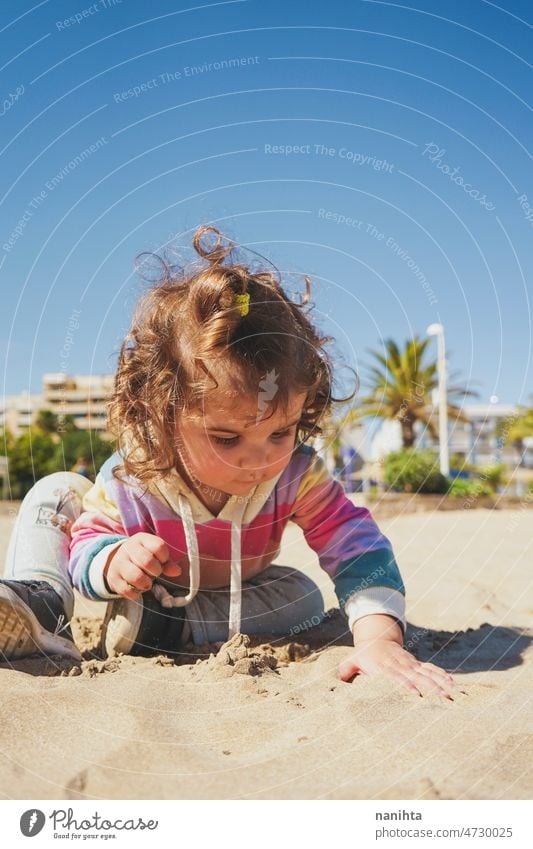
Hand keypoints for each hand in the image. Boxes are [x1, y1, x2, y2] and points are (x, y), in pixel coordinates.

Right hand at [104, 532, 181, 599]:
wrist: (117, 559)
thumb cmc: (142, 556)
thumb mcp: (155, 554)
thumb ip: (167, 563)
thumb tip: (177, 571)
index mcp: (142, 539)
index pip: (158, 546)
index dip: (164, 557)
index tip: (162, 561)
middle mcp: (128, 549)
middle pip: (147, 561)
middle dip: (156, 571)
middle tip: (155, 573)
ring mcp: (119, 563)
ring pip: (136, 577)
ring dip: (146, 583)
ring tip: (147, 583)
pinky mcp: (113, 578)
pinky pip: (127, 590)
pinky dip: (136, 593)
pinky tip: (137, 589)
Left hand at [338, 638, 459, 699]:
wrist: (377, 639)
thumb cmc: (364, 655)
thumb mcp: (352, 660)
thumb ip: (346, 669)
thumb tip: (341, 677)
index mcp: (384, 667)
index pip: (396, 677)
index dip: (406, 685)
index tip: (416, 694)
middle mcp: (400, 665)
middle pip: (417, 677)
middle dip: (431, 688)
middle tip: (444, 699)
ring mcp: (411, 664)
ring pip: (428, 674)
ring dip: (441, 685)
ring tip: (454, 694)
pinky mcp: (417, 664)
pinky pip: (432, 670)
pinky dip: (443, 677)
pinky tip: (454, 685)